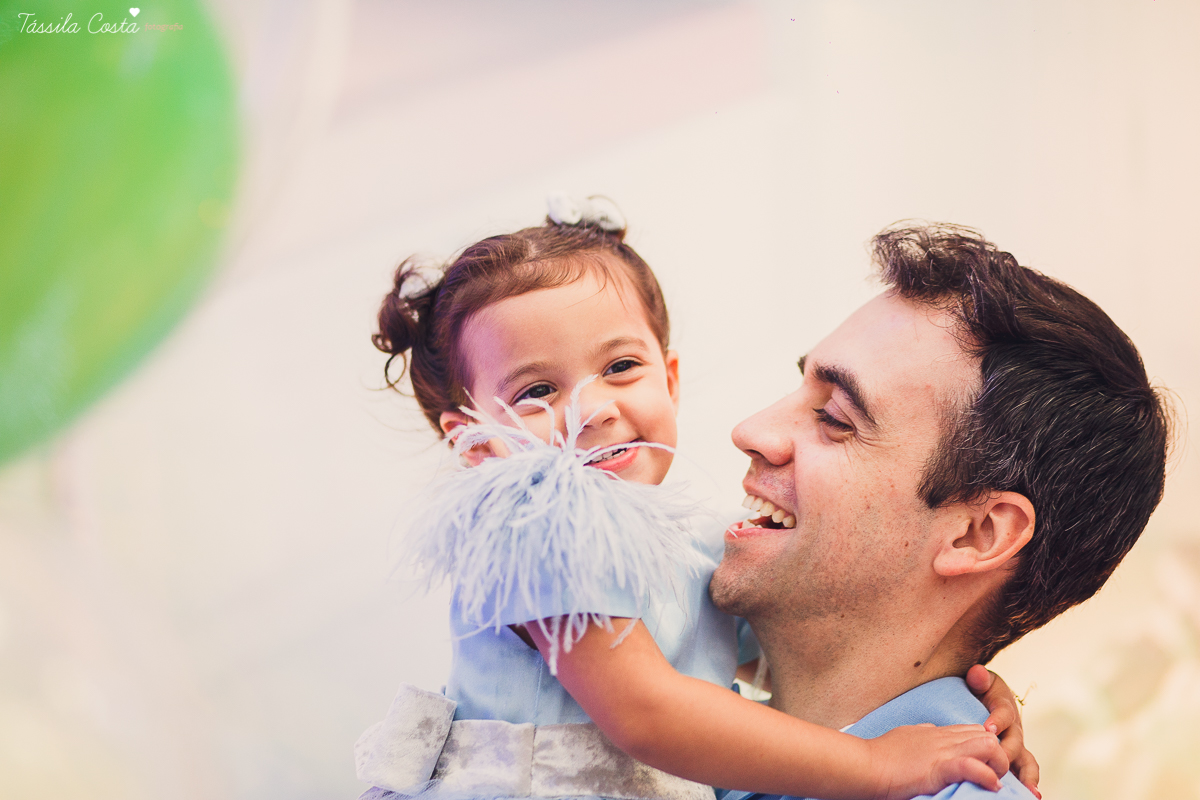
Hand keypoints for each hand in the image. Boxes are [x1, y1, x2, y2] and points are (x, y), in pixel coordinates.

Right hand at [867, 723, 1007, 799]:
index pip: (973, 730)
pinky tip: (990, 786)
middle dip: (997, 756)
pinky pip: (972, 766)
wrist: (866, 764)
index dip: (984, 747)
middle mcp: (944, 738)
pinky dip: (986, 776)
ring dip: (997, 765)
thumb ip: (921, 733)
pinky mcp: (939, 767)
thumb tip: (929, 731)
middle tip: (993, 776)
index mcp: (936, 733)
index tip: (984, 765)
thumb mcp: (905, 735)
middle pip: (987, 735)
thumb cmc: (880, 754)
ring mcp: (943, 751)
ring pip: (988, 745)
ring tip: (993, 782)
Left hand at [967, 664, 1040, 796]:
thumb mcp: (980, 681)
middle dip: (1007, 751)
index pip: (1004, 714)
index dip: (997, 720)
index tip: (987, 728)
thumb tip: (976, 672)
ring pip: (1026, 762)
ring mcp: (1016, 747)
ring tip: (1029, 791)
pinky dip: (1028, 783)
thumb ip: (979, 678)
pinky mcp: (1015, 760)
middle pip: (1015, 742)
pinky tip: (1030, 796)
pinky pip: (1025, 773)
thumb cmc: (982, 692)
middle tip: (999, 759)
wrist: (988, 700)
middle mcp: (1014, 730)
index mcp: (1005, 709)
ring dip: (1027, 776)